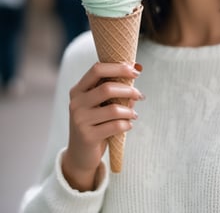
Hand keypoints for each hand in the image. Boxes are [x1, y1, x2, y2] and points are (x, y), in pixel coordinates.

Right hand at [62, 61, 142, 190]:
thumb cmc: (95, 123)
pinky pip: (115, 126)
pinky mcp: (87, 136)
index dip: (118, 67)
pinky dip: (127, 124)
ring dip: (129, 110)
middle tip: (140, 95)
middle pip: (107, 88)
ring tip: (134, 114)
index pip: (97, 69)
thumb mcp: (101, 104)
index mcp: (78, 90)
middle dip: (128, 90)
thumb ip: (115, 89)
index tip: (135, 71)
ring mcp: (80, 120)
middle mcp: (76, 103)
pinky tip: (129, 125)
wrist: (80, 154)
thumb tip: (136, 70)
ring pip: (113, 109)